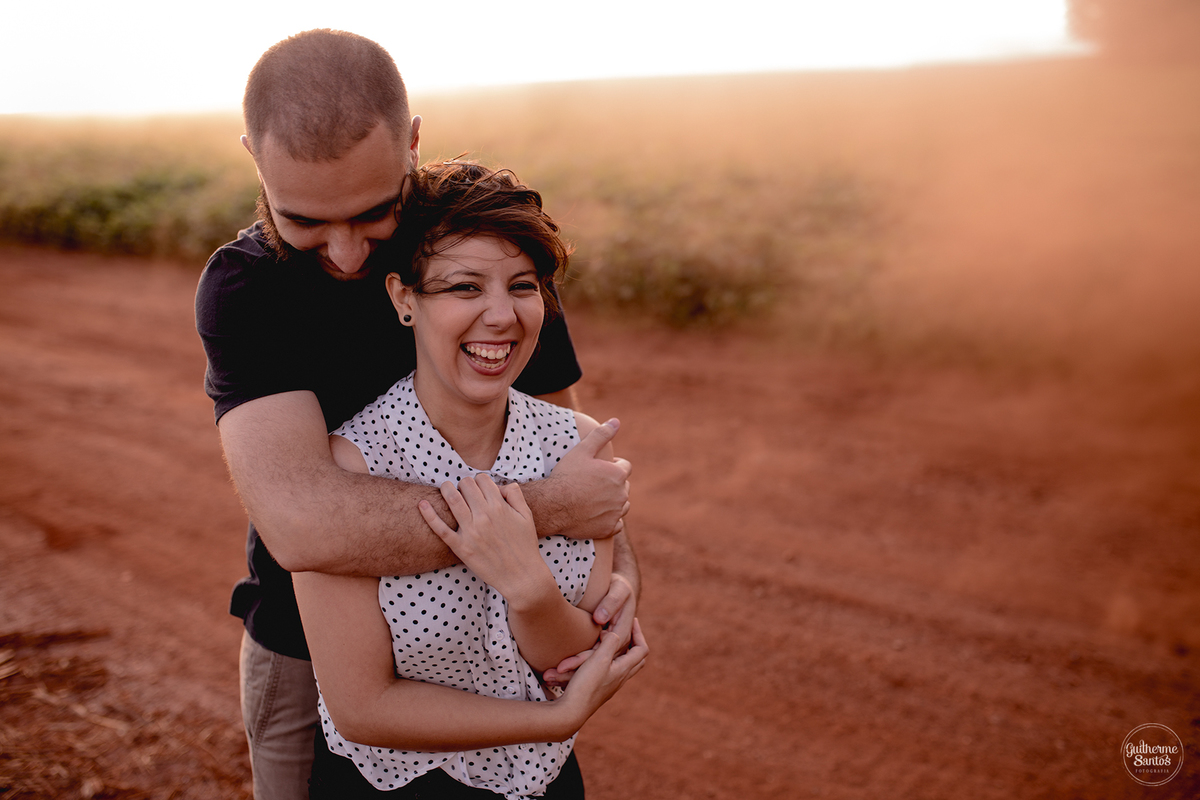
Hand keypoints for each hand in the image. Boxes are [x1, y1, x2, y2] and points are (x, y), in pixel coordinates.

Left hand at [418, 474, 552, 603]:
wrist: (521, 576)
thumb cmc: (525, 545)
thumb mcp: (527, 515)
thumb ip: (515, 494)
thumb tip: (500, 485)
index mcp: (500, 507)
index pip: (482, 480)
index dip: (480, 480)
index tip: (479, 488)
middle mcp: (483, 516)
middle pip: (466, 486)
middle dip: (464, 484)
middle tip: (465, 490)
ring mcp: (470, 532)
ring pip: (452, 500)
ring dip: (446, 489)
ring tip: (445, 488)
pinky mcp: (461, 547)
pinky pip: (440, 529)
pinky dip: (429, 515)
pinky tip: (422, 504)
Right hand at [542, 419, 630, 539]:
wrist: (553, 505)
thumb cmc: (566, 476)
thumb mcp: (582, 450)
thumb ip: (601, 434)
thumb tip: (616, 421)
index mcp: (617, 474)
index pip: (626, 467)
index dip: (613, 465)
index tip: (600, 469)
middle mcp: (621, 494)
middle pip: (624, 486)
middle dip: (614, 484)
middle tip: (594, 484)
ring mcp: (615, 513)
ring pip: (623, 505)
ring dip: (614, 501)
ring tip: (596, 499)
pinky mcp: (608, 529)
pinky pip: (617, 524)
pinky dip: (610, 519)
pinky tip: (597, 515)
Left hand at [543, 572, 636, 684]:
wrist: (619, 591)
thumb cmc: (618, 588)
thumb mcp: (619, 590)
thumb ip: (611, 603)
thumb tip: (599, 619)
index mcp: (623, 633)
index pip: (602, 652)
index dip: (583, 659)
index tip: (563, 665)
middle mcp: (617, 646)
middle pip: (594, 664)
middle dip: (572, 672)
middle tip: (549, 675)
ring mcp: (609, 649)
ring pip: (590, 667)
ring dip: (569, 675)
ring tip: (547, 677)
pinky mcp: (600, 648)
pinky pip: (587, 663)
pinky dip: (571, 670)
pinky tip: (554, 674)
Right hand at [556, 619, 647, 726]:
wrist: (572, 711)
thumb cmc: (585, 685)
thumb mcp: (599, 659)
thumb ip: (610, 643)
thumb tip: (615, 633)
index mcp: (624, 669)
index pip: (642, 650)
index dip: (639, 633)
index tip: (632, 621)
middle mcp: (621, 678)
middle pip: (638, 660)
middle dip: (636, 643)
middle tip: (629, 631)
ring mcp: (611, 685)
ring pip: (626, 666)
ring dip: (623, 652)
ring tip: (614, 641)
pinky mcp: (601, 689)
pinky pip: (613, 672)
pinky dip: (612, 661)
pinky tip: (598, 657)